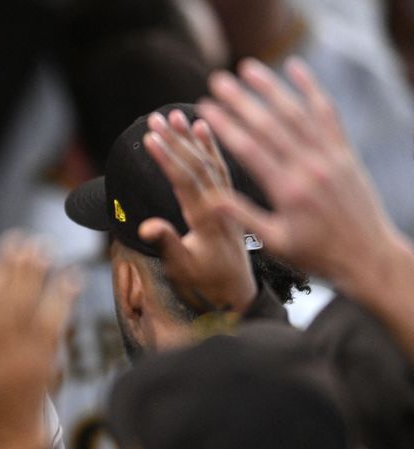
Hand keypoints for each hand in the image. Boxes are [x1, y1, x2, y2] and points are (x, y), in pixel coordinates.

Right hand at [0, 233, 79, 448]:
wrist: (19, 444)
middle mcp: (14, 355)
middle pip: (14, 306)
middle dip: (15, 273)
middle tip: (19, 242)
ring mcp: (35, 356)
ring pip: (37, 310)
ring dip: (40, 278)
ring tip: (43, 248)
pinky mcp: (50, 358)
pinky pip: (58, 325)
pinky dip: (64, 301)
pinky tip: (71, 278)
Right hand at [139, 109, 256, 312]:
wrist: (239, 292)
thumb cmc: (208, 283)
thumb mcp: (183, 269)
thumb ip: (167, 244)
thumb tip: (148, 226)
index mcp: (210, 219)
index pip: (187, 180)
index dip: (168, 157)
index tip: (151, 137)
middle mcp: (223, 205)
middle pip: (199, 163)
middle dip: (176, 139)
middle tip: (156, 118)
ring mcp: (229, 201)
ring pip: (212, 161)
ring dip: (193, 137)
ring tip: (175, 115)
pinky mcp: (232, 200)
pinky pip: (224, 167)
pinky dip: (212, 145)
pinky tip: (204, 127)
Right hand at [197, 57, 404, 290]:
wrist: (368, 256)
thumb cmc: (318, 255)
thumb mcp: (276, 243)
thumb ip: (244, 217)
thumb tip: (211, 200)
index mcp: (288, 191)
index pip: (250, 150)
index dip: (225, 126)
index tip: (204, 109)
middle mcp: (310, 168)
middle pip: (270, 125)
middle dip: (240, 100)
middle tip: (217, 81)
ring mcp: (330, 156)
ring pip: (297, 113)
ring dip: (271, 88)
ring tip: (247, 68)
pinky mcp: (344, 152)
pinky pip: (327, 114)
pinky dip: (311, 90)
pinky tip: (296, 70)